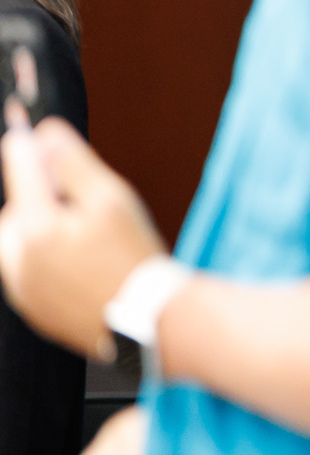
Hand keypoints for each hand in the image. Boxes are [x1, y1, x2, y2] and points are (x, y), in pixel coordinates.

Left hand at [0, 115, 160, 360]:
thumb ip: (72, 164)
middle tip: (79, 205)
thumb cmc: (135, 258)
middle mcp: (16, 260)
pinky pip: (26, 271)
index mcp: (34, 229)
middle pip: (12, 209)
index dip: (28, 146)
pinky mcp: (31, 308)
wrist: (150, 321)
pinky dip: (45, 261)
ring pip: (15, 243)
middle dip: (38, 200)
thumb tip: (43, 134)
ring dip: (39, 231)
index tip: (30, 133)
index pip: (17, 168)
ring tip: (84, 239)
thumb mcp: (113, 199)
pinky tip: (83, 264)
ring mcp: (21, 288)